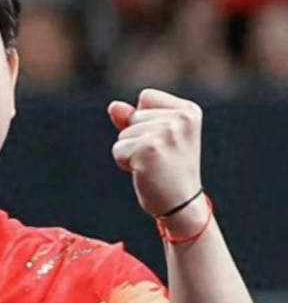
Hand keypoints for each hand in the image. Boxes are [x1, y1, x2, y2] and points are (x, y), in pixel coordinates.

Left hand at [108, 89, 202, 217]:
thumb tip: (113, 106)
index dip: (144, 119)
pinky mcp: (148, 150)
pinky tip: (145, 172)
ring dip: (131, 151)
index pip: (146, 97)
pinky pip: (118, 149)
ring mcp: (165, 134)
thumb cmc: (168, 169)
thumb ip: (133, 117)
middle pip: (133, 115)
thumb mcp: (157, 137)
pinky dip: (125, 163)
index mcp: (189, 111)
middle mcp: (180, 119)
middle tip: (159, 157)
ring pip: (124, 134)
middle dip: (137, 137)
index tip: (165, 141)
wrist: (181, 205)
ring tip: (154, 165)